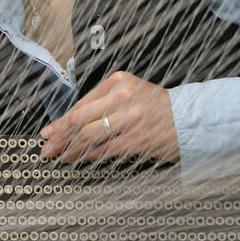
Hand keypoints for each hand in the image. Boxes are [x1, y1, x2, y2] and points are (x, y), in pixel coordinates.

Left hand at [39, 70, 178, 164]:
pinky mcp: (137, 138)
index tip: (49, 132)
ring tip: (60, 156)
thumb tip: (63, 125)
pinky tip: (79, 159)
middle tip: (47, 147)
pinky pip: (104, 148)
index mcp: (118, 81)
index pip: (81, 104)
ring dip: (70, 148)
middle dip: (59, 136)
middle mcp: (123, 96)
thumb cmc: (158, 110)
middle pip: (79, 119)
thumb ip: (99, 106)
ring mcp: (130, 118)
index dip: (61, 121)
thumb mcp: (129, 96)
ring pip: (88, 134)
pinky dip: (88, 155)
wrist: (192, 120)